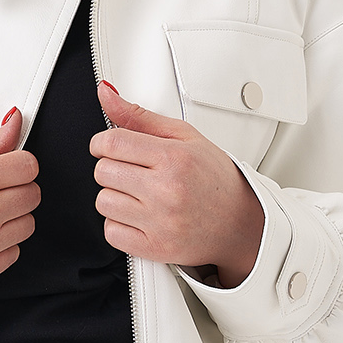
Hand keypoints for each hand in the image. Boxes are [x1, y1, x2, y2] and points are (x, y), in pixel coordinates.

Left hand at [90, 82, 263, 286]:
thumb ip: (140, 116)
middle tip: (134, 171)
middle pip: (103, 172)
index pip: (112, 143)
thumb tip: (107, 94)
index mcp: (174, 159)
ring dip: (115, 196)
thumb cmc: (216, 180)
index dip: (102, 143)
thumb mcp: (185, 137)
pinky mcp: (154, 248)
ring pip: (103, 202)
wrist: (240, 224)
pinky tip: (138, 215)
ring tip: (139, 194)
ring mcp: (160, 222)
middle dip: (112, 168)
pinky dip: (118, 224)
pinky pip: (111, 232)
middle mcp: (166, 191)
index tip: (108, 147)